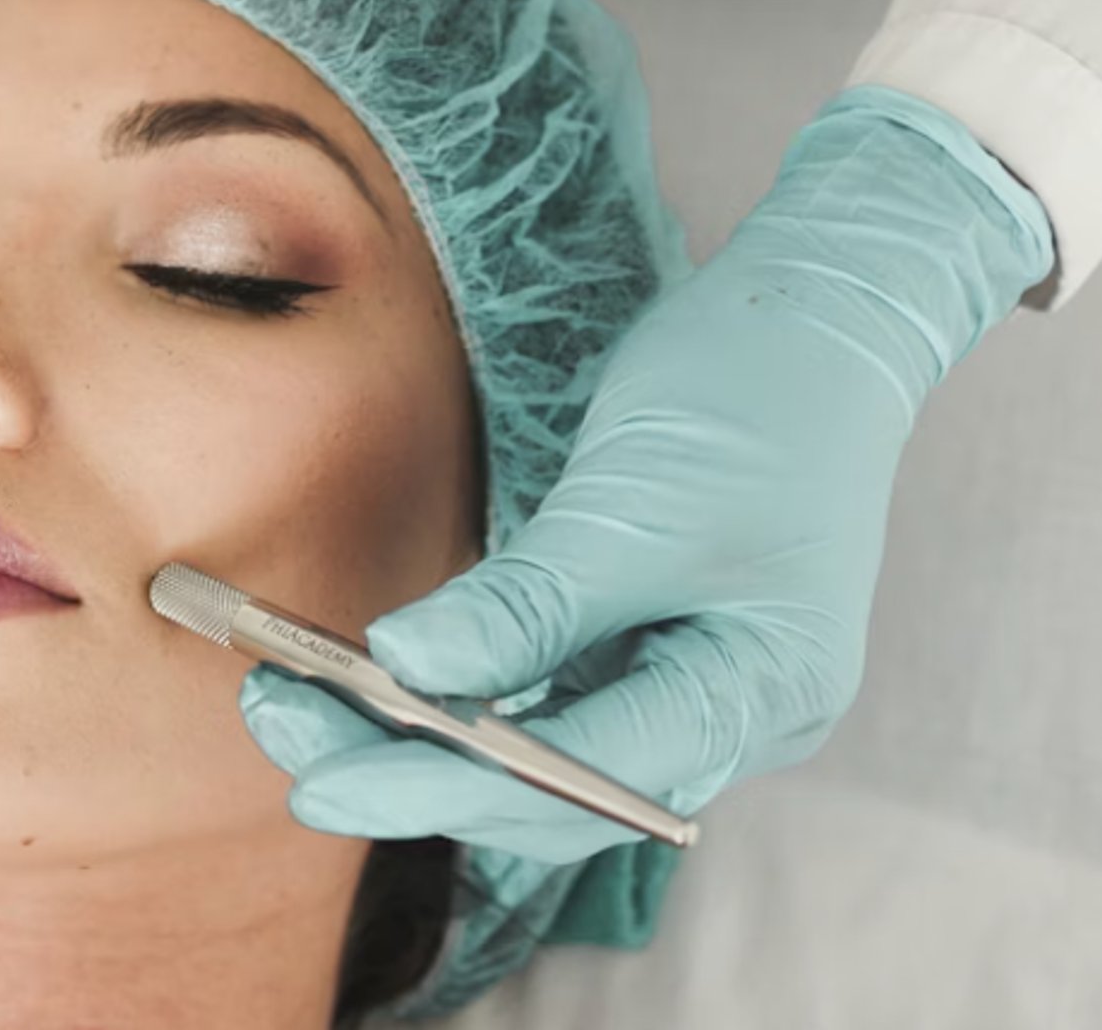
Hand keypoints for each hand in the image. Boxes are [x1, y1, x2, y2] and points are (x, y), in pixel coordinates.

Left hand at [238, 86, 1054, 863]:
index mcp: (758, 694)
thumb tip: (403, 669)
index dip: (440, 789)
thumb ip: (527, 604)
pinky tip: (377, 678)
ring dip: (418, 735)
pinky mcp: (648, 639)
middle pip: (548, 791)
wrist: (820, 311)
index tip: (318, 782)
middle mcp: (729, 714)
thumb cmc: (754, 394)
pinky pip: (542, 697)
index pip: (577, 785)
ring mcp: (689, 680)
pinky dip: (460, 689)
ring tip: (297, 701)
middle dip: (410, 771)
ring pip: (534, 752)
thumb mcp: (634, 503)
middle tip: (281, 729)